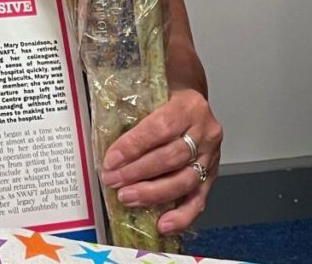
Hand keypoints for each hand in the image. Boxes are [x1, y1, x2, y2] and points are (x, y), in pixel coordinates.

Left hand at [99, 87, 222, 235]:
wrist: (192, 95)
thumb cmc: (166, 93)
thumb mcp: (150, 88)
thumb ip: (130, 102)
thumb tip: (98, 119)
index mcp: (188, 105)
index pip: (158, 128)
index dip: (133, 146)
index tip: (111, 159)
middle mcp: (204, 131)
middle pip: (170, 157)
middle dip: (138, 172)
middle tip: (113, 180)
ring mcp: (211, 155)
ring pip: (184, 180)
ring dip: (153, 193)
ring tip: (128, 197)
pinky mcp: (213, 175)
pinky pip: (199, 199)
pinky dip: (181, 215)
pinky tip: (163, 224)